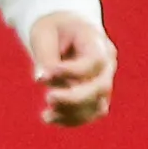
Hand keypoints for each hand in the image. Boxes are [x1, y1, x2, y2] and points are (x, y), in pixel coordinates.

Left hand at [24, 9, 117, 127]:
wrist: (65, 31)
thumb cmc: (54, 28)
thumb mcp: (44, 33)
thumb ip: (45, 55)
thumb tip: (41, 80)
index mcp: (96, 41)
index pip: (95, 61)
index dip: (74, 71)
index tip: (49, 73)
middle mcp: (106, 64)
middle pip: (101, 87)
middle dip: (75, 98)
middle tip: (48, 97)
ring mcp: (104, 82)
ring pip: (98, 106)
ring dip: (72, 114)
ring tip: (46, 115)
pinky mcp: (95, 97)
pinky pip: (90, 114)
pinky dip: (71, 120)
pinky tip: (49, 118)